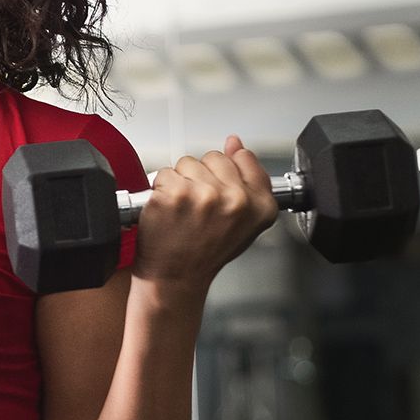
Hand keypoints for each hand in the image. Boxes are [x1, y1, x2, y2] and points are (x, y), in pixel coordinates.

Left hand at [129, 135, 279, 295]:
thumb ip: (246, 179)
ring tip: (182, 210)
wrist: (175, 277)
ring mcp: (205, 195)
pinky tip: (167, 212)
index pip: (244, 158)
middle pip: (213, 157)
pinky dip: (159, 190)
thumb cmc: (204, 251)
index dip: (225, 172)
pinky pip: (163, 174)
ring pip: (186, 163)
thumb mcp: (242, 220)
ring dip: (179, 182)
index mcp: (260, 205)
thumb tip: (235, 142)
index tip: (218, 190)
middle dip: (201, 177)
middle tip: (197, 208)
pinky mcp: (175, 194)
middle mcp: (236, 199)